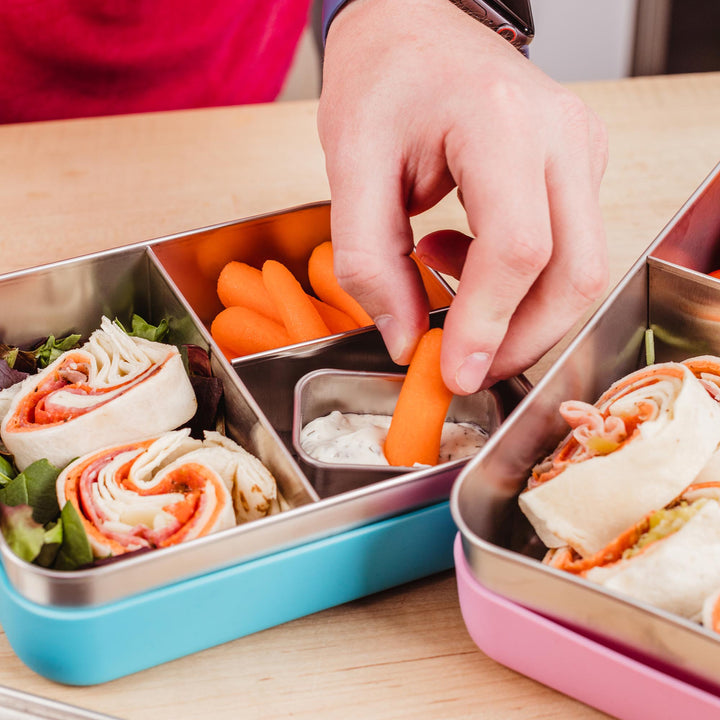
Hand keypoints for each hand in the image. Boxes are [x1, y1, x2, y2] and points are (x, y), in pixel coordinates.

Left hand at [317, 0, 607, 393]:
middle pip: (574, 272)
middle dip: (520, 338)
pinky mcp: (578, 168)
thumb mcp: (350, 166)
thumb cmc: (382, 79)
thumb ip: (369, 260)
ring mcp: (581, 151)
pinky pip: (566, 249)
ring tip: (441, 272)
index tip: (455, 373)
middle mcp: (562, 136)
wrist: (415, 27)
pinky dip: (517, 280)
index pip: (518, 249)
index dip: (489, 325)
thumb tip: (406, 338)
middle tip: (463, 365)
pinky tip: (461, 253)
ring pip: (579, 268)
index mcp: (502, 124)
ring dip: (516, 310)